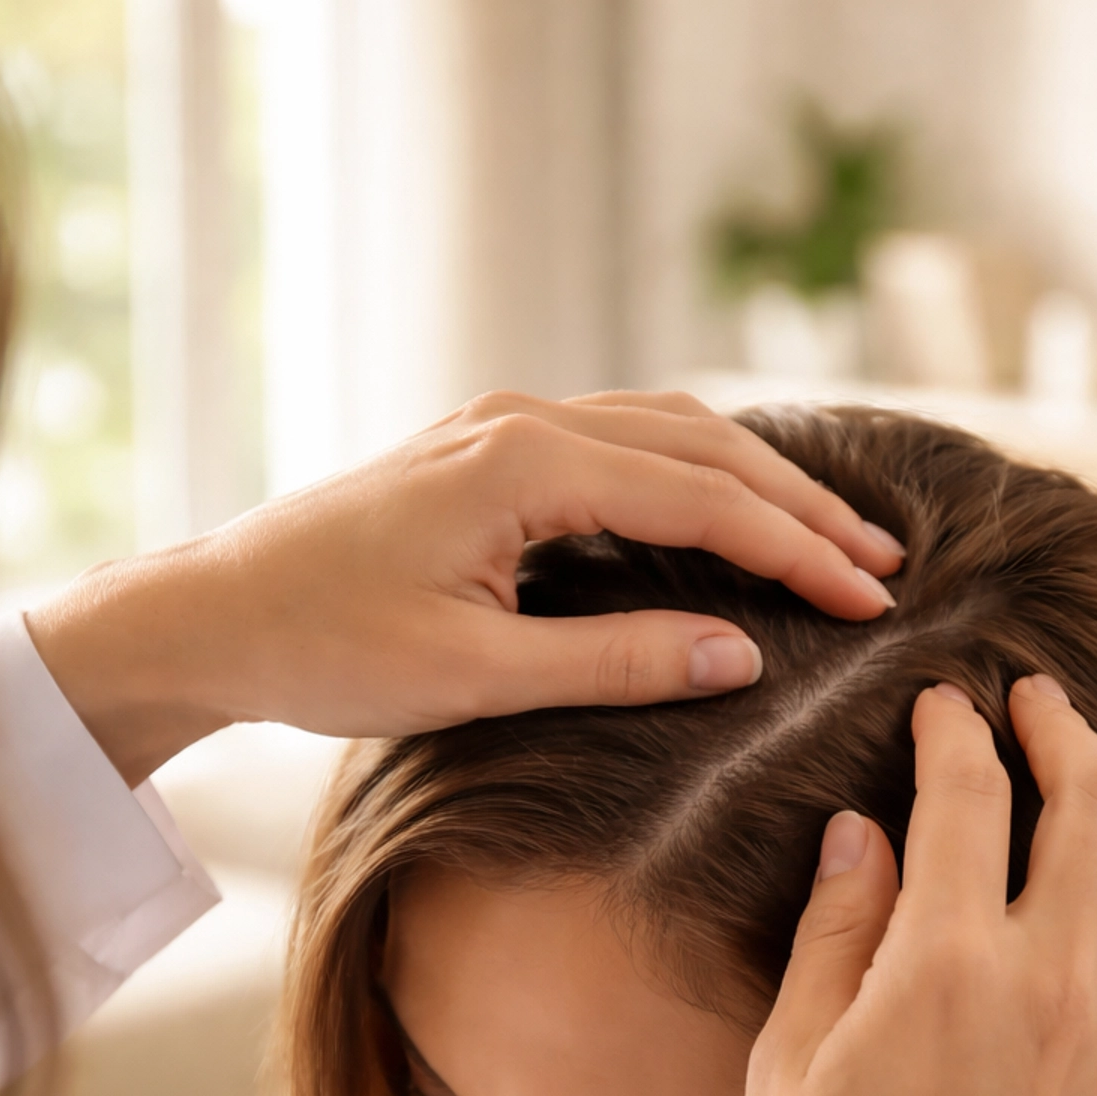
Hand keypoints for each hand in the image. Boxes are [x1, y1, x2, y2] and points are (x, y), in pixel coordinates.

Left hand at [27, 390, 901, 784]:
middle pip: (704, 443)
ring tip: (830, 534)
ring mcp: (503, 424)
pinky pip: (622, 440)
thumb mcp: (477, 675)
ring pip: (667, 429)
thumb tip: (743, 655)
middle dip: (800, 503)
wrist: (213, 614)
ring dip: (754, 478)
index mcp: (526, 462)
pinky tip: (729, 508)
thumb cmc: (327, 647)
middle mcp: (523, 420)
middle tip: (883, 562)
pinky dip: (695, 470)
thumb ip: (617, 661)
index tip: (871, 603)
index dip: (797, 552)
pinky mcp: (489, 448)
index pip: (704, 498)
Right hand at [732, 676, 1096, 1095]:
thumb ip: (832, 933)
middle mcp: (1054, 986)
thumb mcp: (788, 1067)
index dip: (954, 731)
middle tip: (1036, 703)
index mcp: (946, 965)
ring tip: (1096, 790)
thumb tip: (860, 831)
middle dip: (1066, 732)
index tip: (941, 703)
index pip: (969, 795)